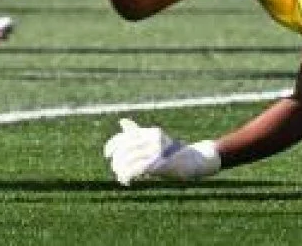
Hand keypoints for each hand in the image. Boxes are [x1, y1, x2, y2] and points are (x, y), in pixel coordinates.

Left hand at [104, 119, 219, 185]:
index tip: (107, 154)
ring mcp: (158, 150)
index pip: (126, 136)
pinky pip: (139, 169)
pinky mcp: (161, 163)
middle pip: (127, 148)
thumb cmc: (172, 152)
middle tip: (117, 171)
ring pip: (131, 160)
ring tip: (122, 178)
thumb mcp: (153, 140)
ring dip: (122, 171)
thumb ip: (138, 133)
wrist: (194, 161)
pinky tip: (127, 181)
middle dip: (118, 161)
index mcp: (151, 132)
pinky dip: (129, 175)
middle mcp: (154, 138)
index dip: (113, 144)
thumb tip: (122, 122)